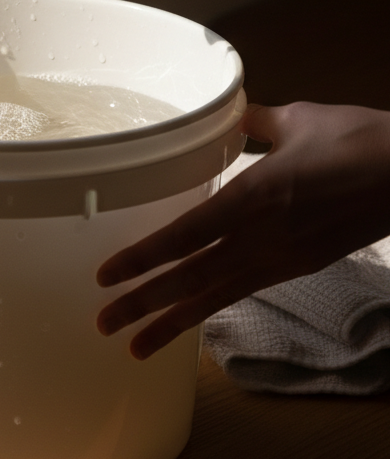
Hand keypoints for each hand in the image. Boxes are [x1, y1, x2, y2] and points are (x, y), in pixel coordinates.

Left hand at [96, 102, 389, 358]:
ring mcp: (279, 258)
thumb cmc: (356, 141)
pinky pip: (241, 291)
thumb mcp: (295, 119)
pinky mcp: (297, 267)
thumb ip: (253, 121)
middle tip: (102, 322)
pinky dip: (209, 309)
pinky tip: (188, 320)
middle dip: (144, 302)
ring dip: (171, 320)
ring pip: (214, 295)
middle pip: (191, 278)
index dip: (143, 258)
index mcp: (252, 197)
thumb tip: (232, 115)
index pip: (184, 235)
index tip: (106, 275)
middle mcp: (259, 236)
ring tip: (133, 344)